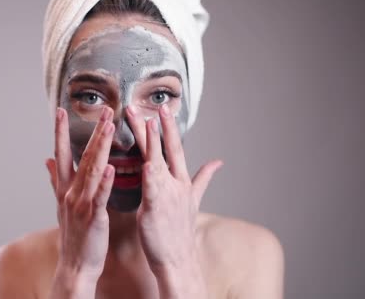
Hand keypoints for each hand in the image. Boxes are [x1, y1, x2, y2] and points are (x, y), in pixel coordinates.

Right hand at [45, 107, 115, 279]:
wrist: (75, 264)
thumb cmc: (73, 234)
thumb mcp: (60, 204)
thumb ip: (55, 179)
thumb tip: (47, 160)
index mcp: (64, 188)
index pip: (60, 153)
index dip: (60, 131)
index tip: (61, 110)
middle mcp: (70, 192)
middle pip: (82, 156)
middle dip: (93, 132)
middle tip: (104, 110)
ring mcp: (81, 203)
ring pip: (92, 171)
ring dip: (101, 148)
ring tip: (109, 128)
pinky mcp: (94, 217)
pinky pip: (100, 196)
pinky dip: (105, 182)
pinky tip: (111, 168)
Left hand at [126, 104, 221, 294]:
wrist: (178, 259)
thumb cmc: (179, 231)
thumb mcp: (194, 200)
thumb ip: (203, 178)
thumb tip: (218, 162)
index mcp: (183, 182)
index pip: (175, 149)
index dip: (170, 128)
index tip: (164, 108)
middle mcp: (177, 184)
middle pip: (170, 150)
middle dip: (164, 126)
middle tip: (157, 105)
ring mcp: (168, 195)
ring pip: (158, 162)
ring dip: (153, 141)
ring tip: (146, 122)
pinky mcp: (156, 208)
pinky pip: (153, 188)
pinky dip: (151, 175)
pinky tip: (147, 163)